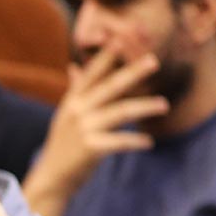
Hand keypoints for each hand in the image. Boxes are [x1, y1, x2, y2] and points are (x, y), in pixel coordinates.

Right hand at [32, 40, 170, 189]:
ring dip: (144, 107)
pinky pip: (120, 141)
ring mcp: (83, 129)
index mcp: (72, 101)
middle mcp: (77, 111)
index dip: (105, 57)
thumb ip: (75, 91)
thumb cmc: (63, 145)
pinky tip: (147, 142)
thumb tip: (74, 67)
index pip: (91, 74)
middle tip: (153, 61)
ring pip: (120, 112)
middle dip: (132, 72)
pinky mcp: (90, 148)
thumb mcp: (65, 115)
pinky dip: (135, 141)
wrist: (52, 177)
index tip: (120, 38)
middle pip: (110, 87)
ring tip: (163, 105)